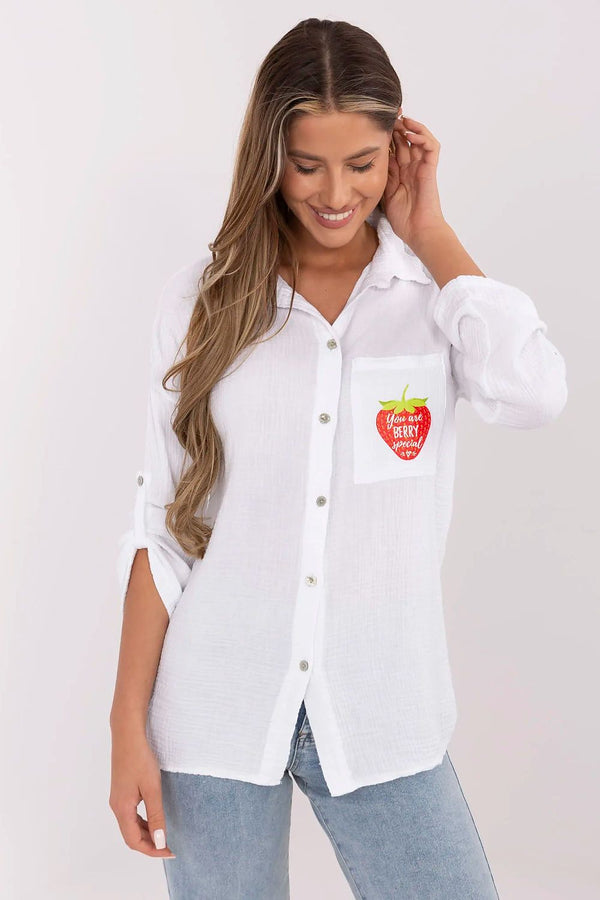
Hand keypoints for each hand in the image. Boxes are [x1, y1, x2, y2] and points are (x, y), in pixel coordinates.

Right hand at [109, 726, 175, 858]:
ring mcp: (117, 799)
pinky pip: (130, 815)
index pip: (134, 841)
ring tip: (164, 835)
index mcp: (122, 809)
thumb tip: (160, 841)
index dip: (152, 850)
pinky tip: (154, 819)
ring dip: (146, 834)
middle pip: (130, 836)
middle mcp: (116, 807)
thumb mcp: (152, 788)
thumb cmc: (140, 759)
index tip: (169, 851)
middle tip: (169, 846)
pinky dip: (142, 822)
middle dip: (149, 844)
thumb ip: (156, 815)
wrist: (127, 735)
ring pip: (130, 826)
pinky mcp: (121, 791)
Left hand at [383, 109, 447, 248]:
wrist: (419, 231)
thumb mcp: (384, 194)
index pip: (393, 149)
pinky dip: (423, 137)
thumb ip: (380, 178)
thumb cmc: (404, 219)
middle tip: (386, 117)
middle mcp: (411, 168)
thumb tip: (368, 163)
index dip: (386, 137)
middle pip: (405, 140)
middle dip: (396, 127)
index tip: (373, 128)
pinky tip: (410, 133)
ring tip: (399, 120)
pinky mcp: (430, 169)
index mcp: (400, 173)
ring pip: (419, 138)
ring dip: (410, 127)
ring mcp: (421, 167)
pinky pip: (431, 147)